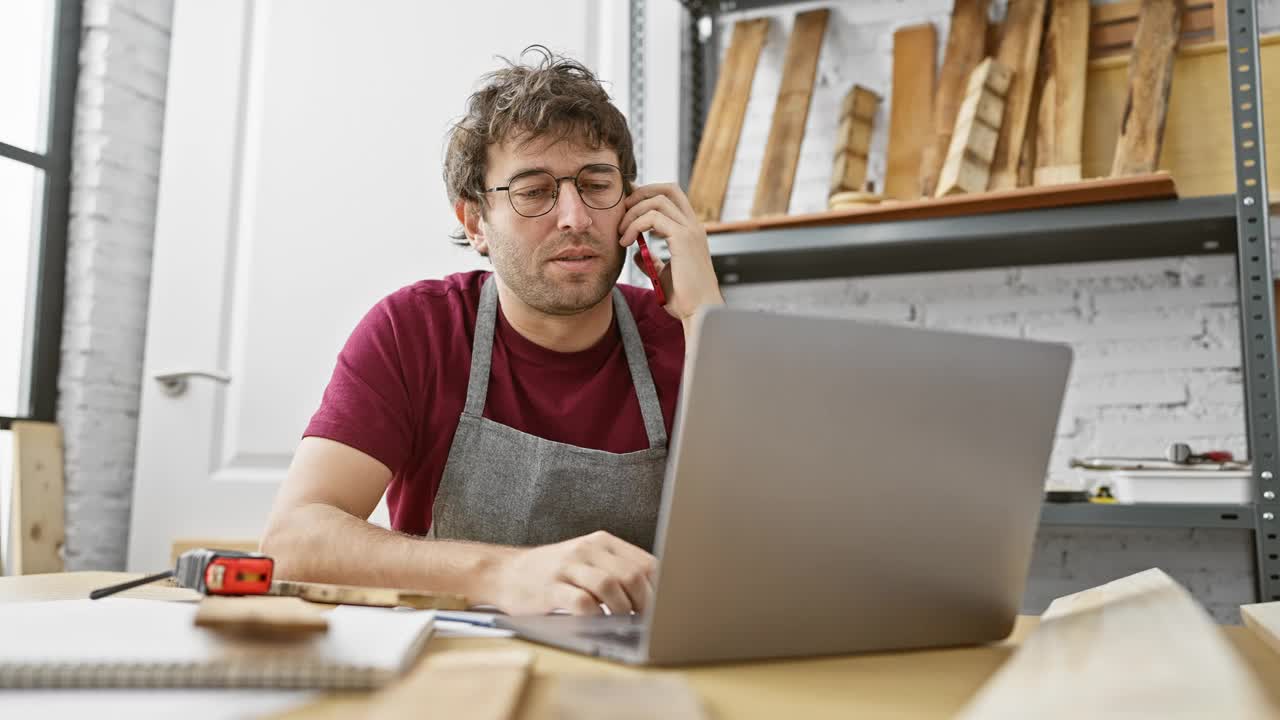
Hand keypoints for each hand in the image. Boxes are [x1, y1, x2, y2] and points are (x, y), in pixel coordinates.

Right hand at [491, 531, 656, 614]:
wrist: (505, 572)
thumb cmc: (553, 572)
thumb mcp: (586, 561)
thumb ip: (616, 570)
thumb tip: (654, 596)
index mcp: (602, 542)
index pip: (645, 563)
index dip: (659, 589)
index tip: (661, 609)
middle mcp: (586, 549)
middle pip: (631, 575)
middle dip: (644, 603)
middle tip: (643, 620)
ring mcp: (567, 567)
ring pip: (609, 585)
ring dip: (621, 610)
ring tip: (621, 621)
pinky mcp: (550, 588)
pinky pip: (581, 602)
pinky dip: (594, 616)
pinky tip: (595, 621)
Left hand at [618, 183, 723, 322]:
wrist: (699, 312)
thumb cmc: (686, 298)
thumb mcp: (664, 275)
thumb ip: (652, 261)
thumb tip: (637, 253)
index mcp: (691, 231)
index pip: (672, 196)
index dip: (648, 194)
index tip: (627, 206)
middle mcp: (693, 226)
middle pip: (668, 189)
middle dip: (640, 194)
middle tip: (621, 212)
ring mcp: (690, 230)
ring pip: (657, 201)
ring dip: (633, 212)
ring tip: (621, 233)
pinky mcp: (683, 239)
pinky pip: (653, 218)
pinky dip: (635, 226)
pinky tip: (626, 241)